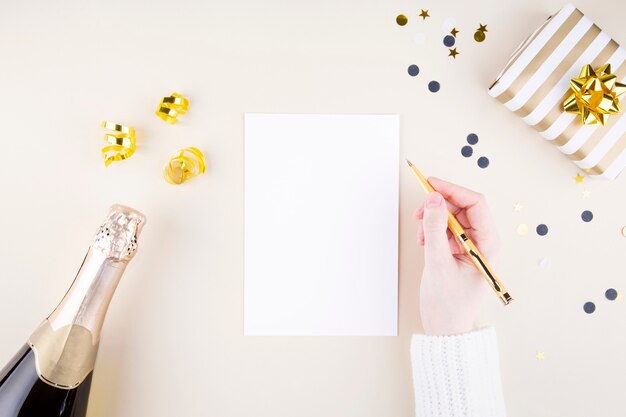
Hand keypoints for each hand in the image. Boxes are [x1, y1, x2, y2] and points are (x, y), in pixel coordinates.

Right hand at [415, 177, 500, 335]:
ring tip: (421, 235)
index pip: (475, 204)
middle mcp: (484, 242)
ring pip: (453, 218)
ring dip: (434, 220)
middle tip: (420, 212)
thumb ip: (434, 228)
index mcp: (489, 244)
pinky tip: (425, 242)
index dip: (452, 190)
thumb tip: (433, 199)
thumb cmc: (448, 303)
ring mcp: (472, 247)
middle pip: (463, 208)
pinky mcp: (460, 252)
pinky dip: (433, 231)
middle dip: (439, 206)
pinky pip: (447, 231)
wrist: (445, 329)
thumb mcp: (437, 263)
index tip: (430, 184)